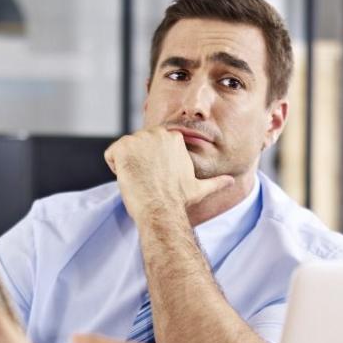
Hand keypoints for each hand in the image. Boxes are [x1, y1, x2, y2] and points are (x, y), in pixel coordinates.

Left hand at [103, 126, 233, 220]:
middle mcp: (157, 133)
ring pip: (124, 151)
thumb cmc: (179, 200)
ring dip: (127, 166)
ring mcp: (139, 138)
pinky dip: (114, 168)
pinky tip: (128, 179)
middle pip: (137, 146)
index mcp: (174, 138)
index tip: (156, 178)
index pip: (152, 145)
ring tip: (140, 181)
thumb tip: (232, 182)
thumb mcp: (200, 188)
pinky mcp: (122, 147)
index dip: (152, 163)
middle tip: (148, 181)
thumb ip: (216, 182)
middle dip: (139, 162)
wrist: (161, 209)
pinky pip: (110, 155)